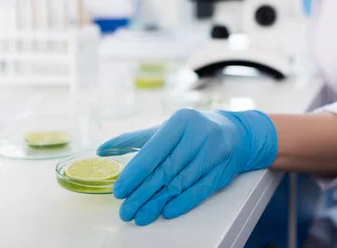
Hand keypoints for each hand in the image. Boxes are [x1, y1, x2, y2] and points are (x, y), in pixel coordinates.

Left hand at [96, 108, 277, 225]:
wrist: (235, 133)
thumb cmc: (192, 130)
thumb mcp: (165, 129)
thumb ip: (134, 139)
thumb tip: (102, 149)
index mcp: (181, 120)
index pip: (154, 151)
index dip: (135, 173)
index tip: (119, 191)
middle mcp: (199, 134)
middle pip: (166, 170)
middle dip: (143, 193)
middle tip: (126, 210)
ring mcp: (214, 152)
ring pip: (181, 182)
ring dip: (159, 202)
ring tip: (141, 216)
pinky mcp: (224, 170)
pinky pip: (201, 189)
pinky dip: (183, 202)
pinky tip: (167, 211)